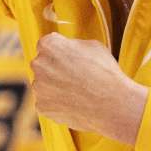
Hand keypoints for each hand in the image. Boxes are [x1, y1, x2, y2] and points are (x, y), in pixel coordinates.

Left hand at [31, 33, 146, 143]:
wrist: (112, 104)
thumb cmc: (105, 72)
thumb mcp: (92, 45)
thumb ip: (71, 44)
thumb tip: (63, 46)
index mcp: (49, 45)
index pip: (47, 45)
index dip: (60, 52)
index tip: (70, 59)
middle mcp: (38, 64)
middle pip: (43, 65)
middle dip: (55, 70)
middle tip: (75, 77)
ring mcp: (38, 87)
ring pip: (44, 85)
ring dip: (55, 87)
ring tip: (78, 92)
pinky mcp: (42, 106)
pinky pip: (47, 103)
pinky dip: (58, 104)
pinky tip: (74, 103)